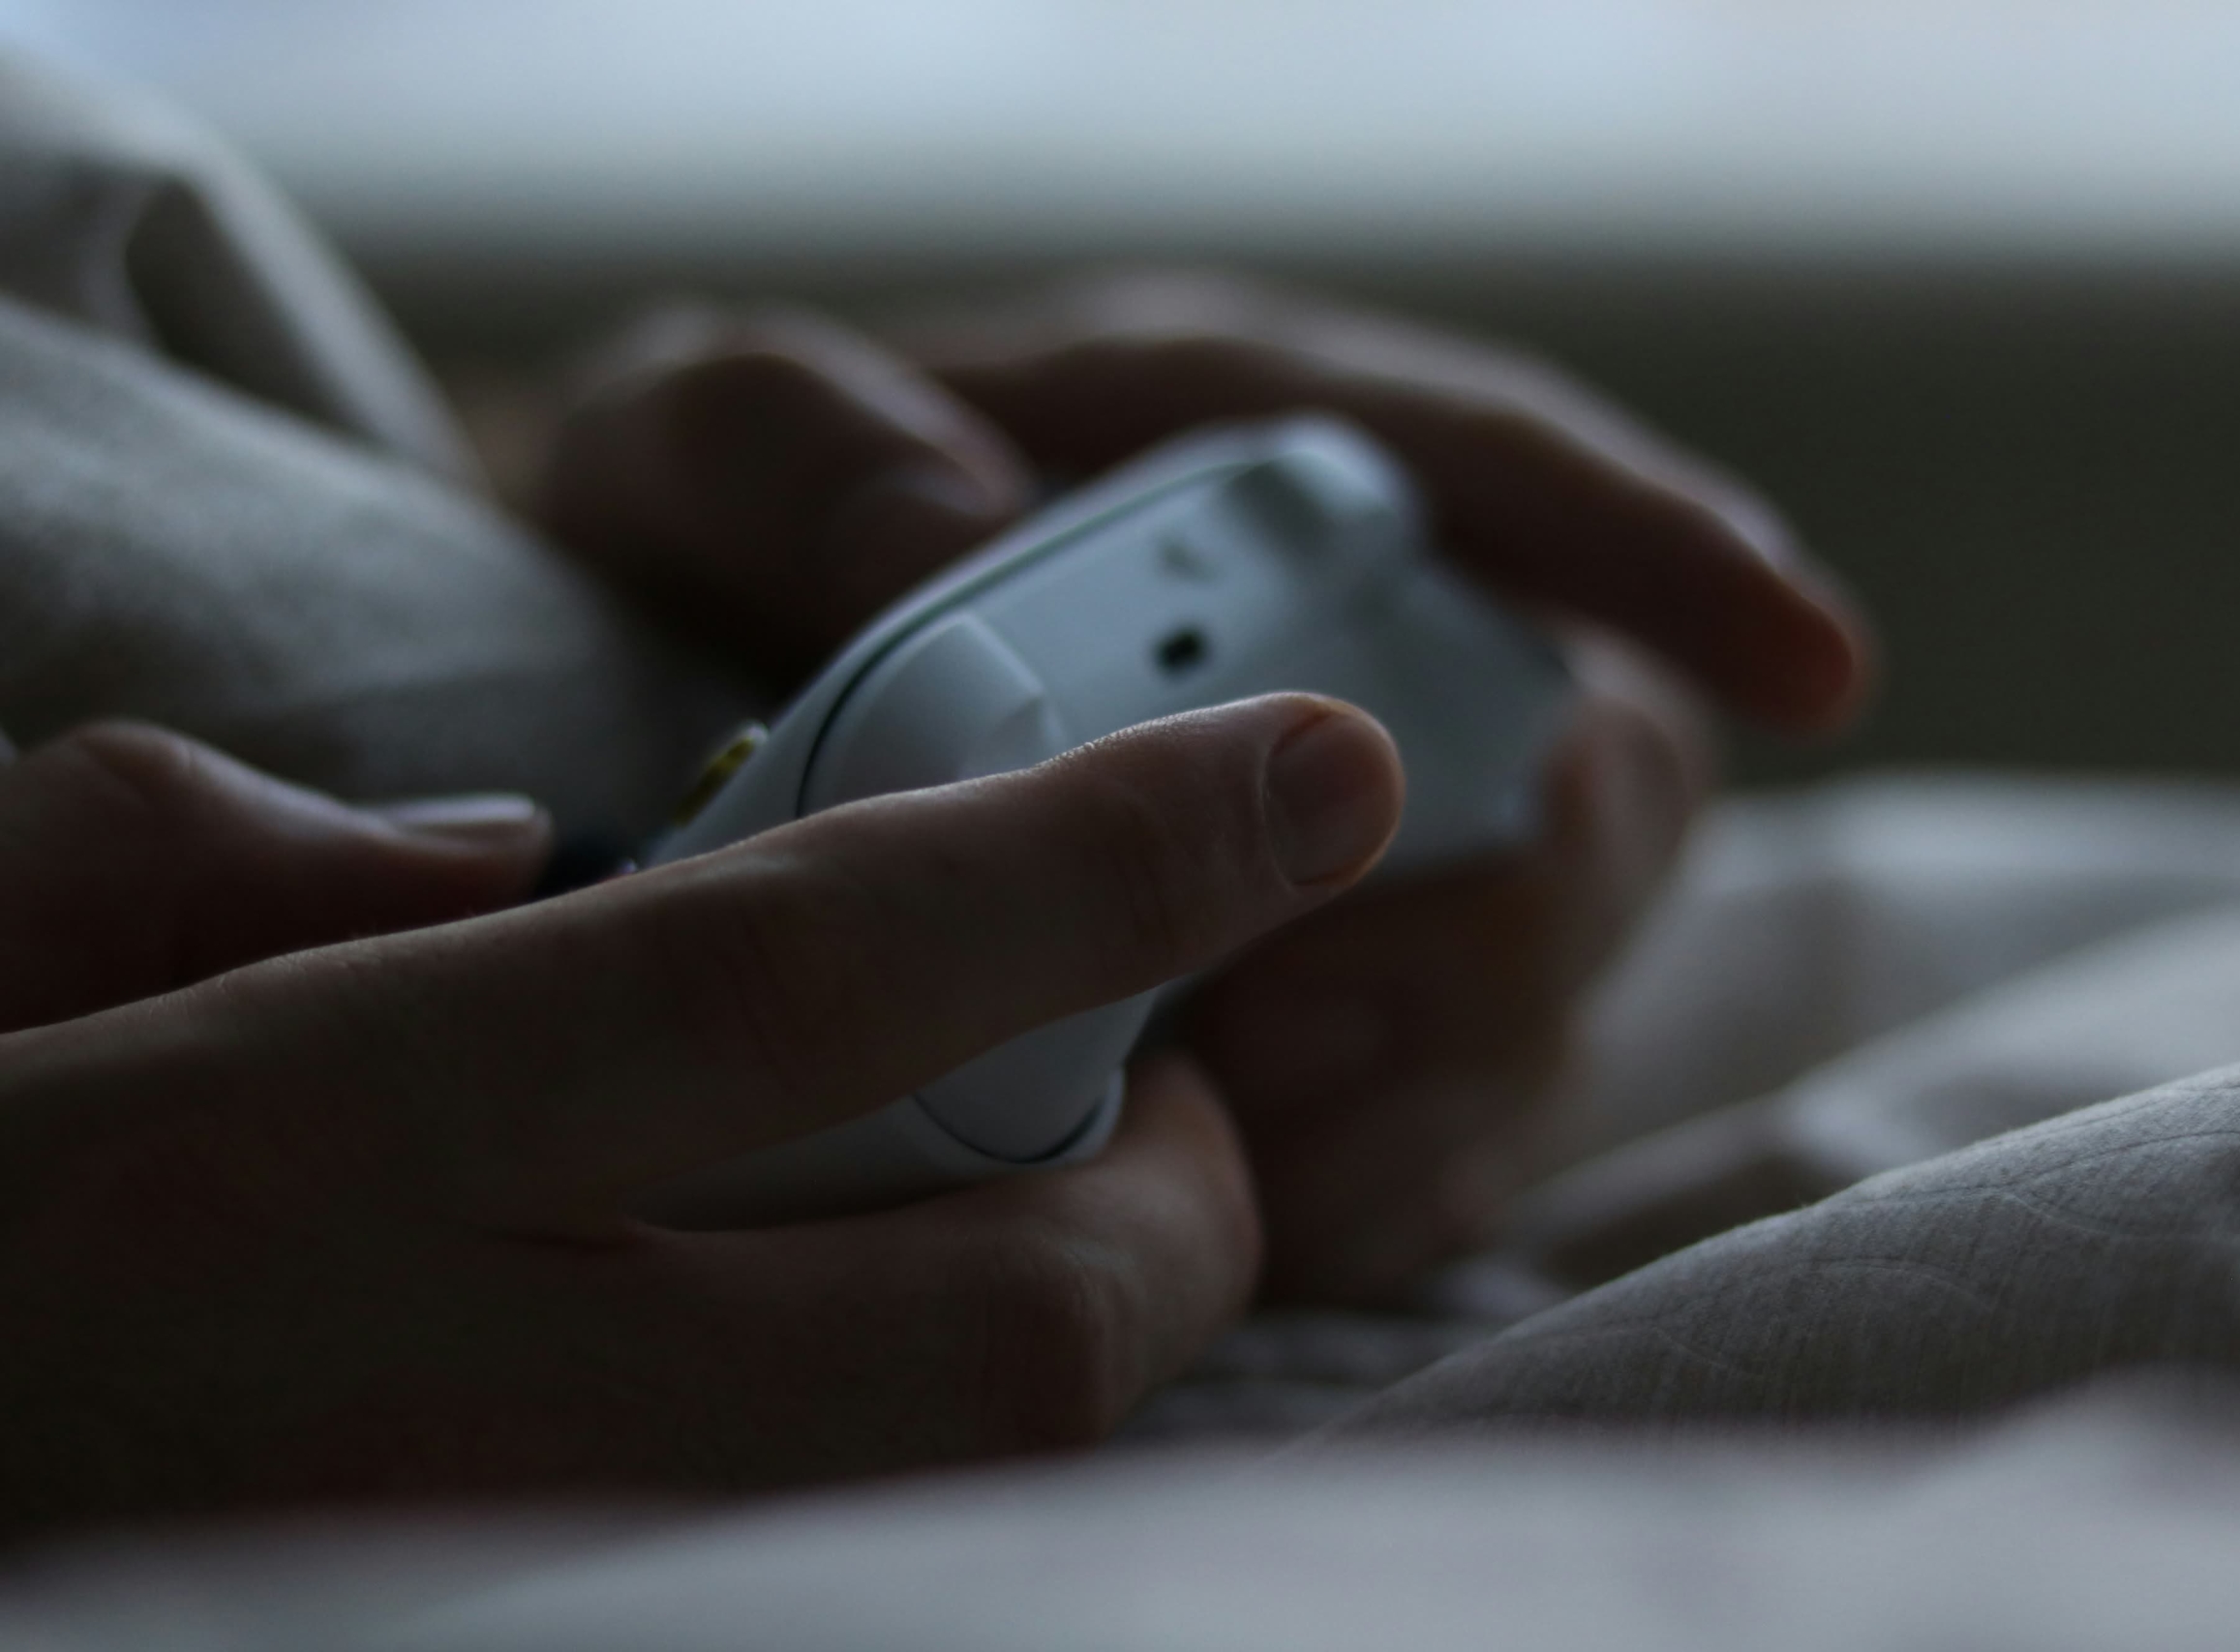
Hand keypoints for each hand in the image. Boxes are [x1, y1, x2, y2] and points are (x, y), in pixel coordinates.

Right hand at [0, 697, 1397, 1533]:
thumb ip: (222, 856)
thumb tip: (522, 850)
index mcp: (288, 1153)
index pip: (807, 968)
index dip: (1107, 856)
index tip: (1327, 772)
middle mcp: (435, 1412)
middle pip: (1008, 1325)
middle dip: (1176, 1198)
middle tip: (1152, 1087)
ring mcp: (509, 1586)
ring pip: (973, 1497)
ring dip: (1071, 1340)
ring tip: (1023, 1221)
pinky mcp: (541, 1640)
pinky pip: (855, 1566)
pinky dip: (934, 1461)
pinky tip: (862, 1363)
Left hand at [533, 272, 1870, 1299]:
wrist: (663, 692)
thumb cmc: (704, 541)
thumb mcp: (691, 442)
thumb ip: (807, 452)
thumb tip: (972, 555)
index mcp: (1234, 450)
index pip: (1511, 479)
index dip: (1682, 563)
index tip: (1820, 666)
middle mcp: (1345, 645)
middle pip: (1585, 768)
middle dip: (1482, 911)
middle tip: (1259, 1013)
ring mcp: (1356, 843)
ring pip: (1544, 978)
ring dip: (1412, 1077)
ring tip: (1200, 1129)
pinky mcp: (1330, 1011)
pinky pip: (1456, 1130)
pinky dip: (1378, 1189)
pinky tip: (1249, 1219)